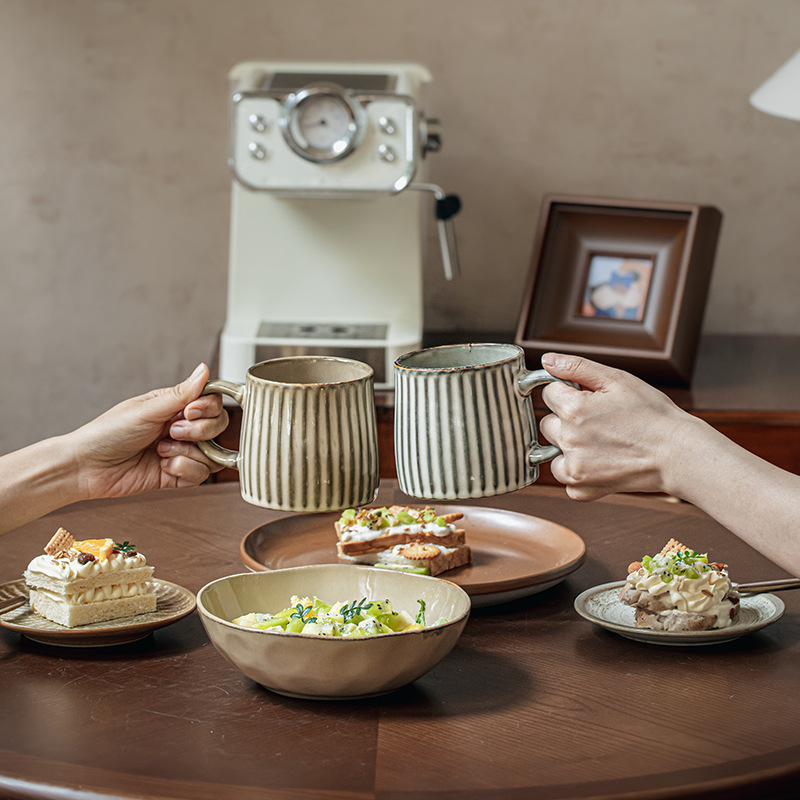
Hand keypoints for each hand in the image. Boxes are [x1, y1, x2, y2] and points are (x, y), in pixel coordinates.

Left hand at [70, 363, 228, 498]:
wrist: (87, 467)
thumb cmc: (108, 432)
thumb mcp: (146, 410)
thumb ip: (181, 394)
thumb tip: (204, 369)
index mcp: (174, 406)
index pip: (212, 403)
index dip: (207, 409)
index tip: (189, 412)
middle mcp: (181, 427)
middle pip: (218, 427)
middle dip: (199, 432)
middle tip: (172, 432)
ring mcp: (181, 452)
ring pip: (212, 454)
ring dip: (187, 453)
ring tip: (161, 452)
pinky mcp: (178, 475)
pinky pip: (200, 475)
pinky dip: (183, 470)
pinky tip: (162, 466)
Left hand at [538, 353, 690, 500]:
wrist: (678, 453)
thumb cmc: (653, 415)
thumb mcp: (617, 380)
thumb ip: (576, 367)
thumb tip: (547, 360)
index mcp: (573, 410)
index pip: (548, 393)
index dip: (568, 392)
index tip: (587, 398)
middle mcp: (569, 440)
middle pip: (548, 423)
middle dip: (567, 419)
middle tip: (599, 421)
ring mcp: (574, 467)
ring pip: (552, 451)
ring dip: (568, 447)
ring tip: (599, 442)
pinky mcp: (582, 489)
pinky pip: (565, 478)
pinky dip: (577, 472)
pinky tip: (599, 461)